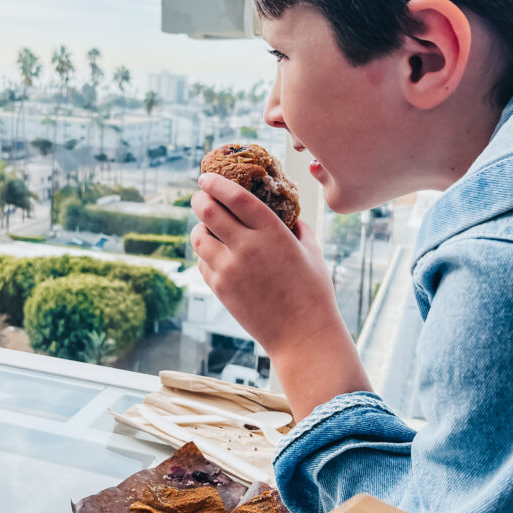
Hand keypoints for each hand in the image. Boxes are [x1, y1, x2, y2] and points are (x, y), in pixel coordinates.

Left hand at [191, 173, 337, 356]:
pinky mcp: (220, 289)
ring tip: (206, 226)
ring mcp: (230, 269)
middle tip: (199, 196)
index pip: (235, 197)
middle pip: (209, 212)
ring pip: (199, 238)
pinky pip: (202, 263)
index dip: (217, 183)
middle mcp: (247, 247)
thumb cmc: (313, 292)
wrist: (303, 335)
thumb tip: (285, 212)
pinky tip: (215, 253)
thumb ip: (296, 227)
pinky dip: (205, 254)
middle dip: (200, 199)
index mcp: (272, 232)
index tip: (207, 177)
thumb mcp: (311, 251)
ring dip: (199, 227)